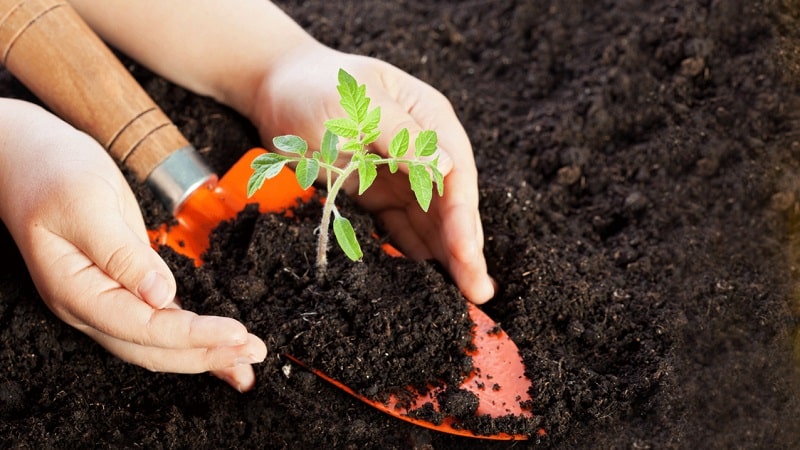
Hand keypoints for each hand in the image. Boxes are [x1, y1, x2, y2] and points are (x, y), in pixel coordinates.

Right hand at [0, 100, 265, 390]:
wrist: (30, 158)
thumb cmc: (51, 173)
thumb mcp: (86, 205)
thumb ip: (122, 253)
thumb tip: (162, 295)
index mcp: (76, 290)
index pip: (142, 328)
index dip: (192, 335)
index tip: (235, 333)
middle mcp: (91, 306)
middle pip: (153, 348)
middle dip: (207, 354)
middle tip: (253, 353)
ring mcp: (107, 299)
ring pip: (159, 342)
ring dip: (205, 353)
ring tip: (247, 360)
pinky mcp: (126, 286)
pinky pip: (163, 320)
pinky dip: (194, 335)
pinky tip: (221, 344)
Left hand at [250, 43, 495, 303]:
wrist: (275, 89)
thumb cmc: (315, 86)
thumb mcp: (358, 105)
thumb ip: (402, 135)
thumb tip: (448, 167)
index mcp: (429, 119)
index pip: (456, 174)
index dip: (462, 218)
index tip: (466, 255)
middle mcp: (424, 150)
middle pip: (451, 205)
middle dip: (465, 248)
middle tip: (478, 293)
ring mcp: (402, 174)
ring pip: (431, 222)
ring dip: (446, 258)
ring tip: (463, 298)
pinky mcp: (379, 193)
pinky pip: (402, 227)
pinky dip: (415, 253)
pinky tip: (427, 281)